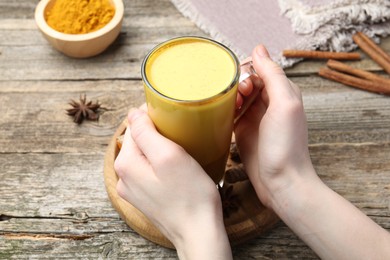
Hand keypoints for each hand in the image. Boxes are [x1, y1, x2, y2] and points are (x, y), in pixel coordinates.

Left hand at [114, 108, 231, 259]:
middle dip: (157, 133)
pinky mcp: (146, 197)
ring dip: (160, 149)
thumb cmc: (189, 195)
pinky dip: (161, 164)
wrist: (198, 232)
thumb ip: (146, 132)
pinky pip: (150, 171)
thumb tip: (133, 113)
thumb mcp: (169, 156)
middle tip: (181, 135)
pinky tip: (176, 169)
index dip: (154, 117)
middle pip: (138, 141)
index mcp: (126, 164)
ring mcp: (134, 190)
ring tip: (180, 150)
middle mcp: (124, 177)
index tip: (174, 118)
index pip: (134, 126)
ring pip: (145, 156)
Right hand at [235, 45, 389, 258]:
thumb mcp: (284, 105)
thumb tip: (259, 49)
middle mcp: (268, 103)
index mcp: (282, 92)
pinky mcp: (242, 131)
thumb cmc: (286, 146)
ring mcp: (254, 117)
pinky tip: (219, 116)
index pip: (259, 69)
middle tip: (236, 100)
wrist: (282, 183)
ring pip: (235, 96)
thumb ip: (273, 75)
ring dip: (228, 98)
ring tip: (228, 110)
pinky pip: (229, 113)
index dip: (247, 73)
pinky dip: (223, 111)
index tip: (243, 88)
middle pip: (245, 80)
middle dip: (235, 86)